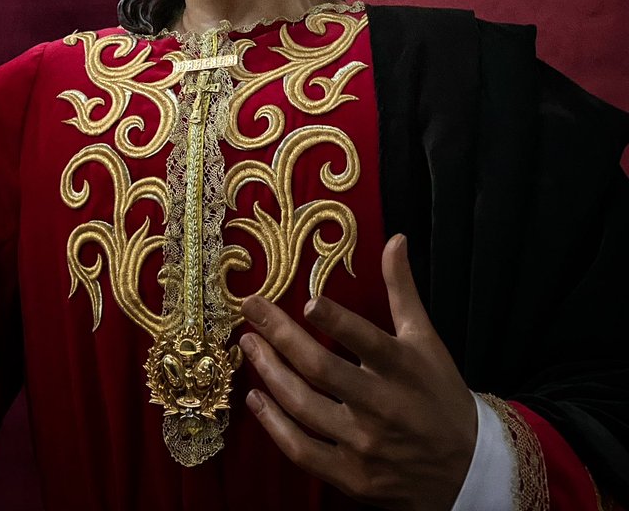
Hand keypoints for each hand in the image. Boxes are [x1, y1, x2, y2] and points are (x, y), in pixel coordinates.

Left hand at [239, 234, 476, 510]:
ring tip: (249, 344)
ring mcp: (364, 444)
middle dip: (280, 336)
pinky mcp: (351, 476)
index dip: (337, 321)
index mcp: (403, 368)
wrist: (466, 469)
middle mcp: (382, 406)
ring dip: (270, 373)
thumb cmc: (439, 394)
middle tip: (251, 309)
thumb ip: (403, 289)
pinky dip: (274, 424)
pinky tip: (256, 397)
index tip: (308, 302)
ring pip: (304, 407)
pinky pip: (302, 450)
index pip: (366, 340)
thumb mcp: (425, 339)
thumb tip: (394, 239)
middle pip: (321, 369)